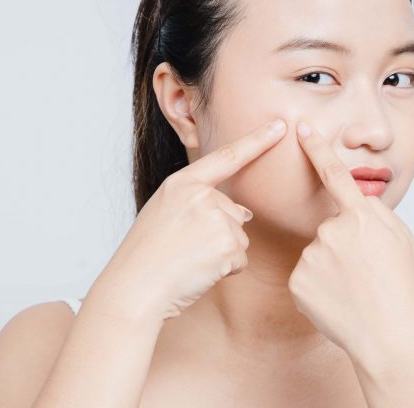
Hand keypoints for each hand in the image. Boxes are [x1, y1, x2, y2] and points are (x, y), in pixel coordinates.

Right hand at [91, 118, 287, 322]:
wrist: (134, 288)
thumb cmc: (146, 255)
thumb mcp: (165, 213)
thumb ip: (200, 203)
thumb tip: (245, 214)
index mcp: (182, 183)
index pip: (227, 157)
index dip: (257, 141)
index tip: (280, 125)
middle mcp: (201, 195)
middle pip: (234, 212)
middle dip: (218, 234)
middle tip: (184, 249)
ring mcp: (215, 218)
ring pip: (238, 237)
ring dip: (221, 254)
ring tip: (188, 260)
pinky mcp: (227, 245)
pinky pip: (240, 259)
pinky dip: (225, 270)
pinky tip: (198, 271)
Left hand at [287, 120, 413, 360]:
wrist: (389, 335)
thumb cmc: (400, 286)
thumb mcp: (402, 239)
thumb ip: (376, 213)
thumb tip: (357, 199)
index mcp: (361, 217)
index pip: (335, 175)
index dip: (317, 150)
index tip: (302, 130)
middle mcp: (332, 230)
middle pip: (330, 227)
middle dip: (343, 244)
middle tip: (365, 272)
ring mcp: (312, 256)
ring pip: (317, 253)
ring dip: (331, 267)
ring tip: (354, 290)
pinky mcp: (297, 281)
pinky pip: (306, 276)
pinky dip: (318, 287)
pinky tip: (337, 300)